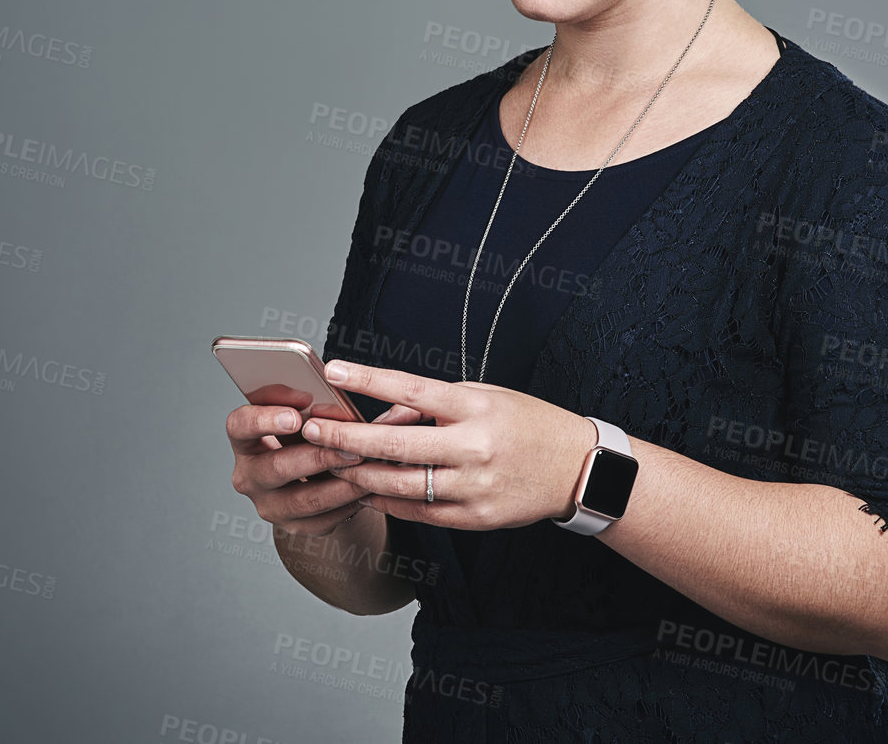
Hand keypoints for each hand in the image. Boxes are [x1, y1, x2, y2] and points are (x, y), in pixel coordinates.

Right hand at [225, 387, 426, 538]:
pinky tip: (368, 486)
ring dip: (340, 481)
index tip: (295, 415)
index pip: (239, 426)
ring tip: (367, 464)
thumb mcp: (301, 415)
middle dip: (316, 455)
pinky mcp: (296, 526)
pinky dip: (349, 501)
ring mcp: (270, 506)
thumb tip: (327, 391)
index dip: (265, 420)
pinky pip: (324, 518)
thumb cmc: (307, 435)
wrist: (315, 478)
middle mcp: (249, 476)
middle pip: (275, 468)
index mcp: (244, 439)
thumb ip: (305, 402)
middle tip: (346, 444)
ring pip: (305, 498)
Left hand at [301, 360, 597, 529]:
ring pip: (399, 485)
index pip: (411, 390)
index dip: (369, 380)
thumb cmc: (528, 423)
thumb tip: (385, 411)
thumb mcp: (486, 397)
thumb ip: (436, 405)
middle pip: (395, 445)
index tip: (334, 370)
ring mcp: (473, 487)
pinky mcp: (474, 518)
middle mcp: (472, 448)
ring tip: (331, 462)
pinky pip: (418, 512)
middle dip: (346, 437)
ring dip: (359, 474)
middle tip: (311, 429)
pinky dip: (387, 501)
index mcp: (475, 408)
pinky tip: (365, 490)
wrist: (577, 468)